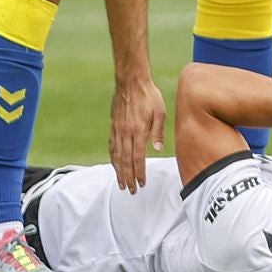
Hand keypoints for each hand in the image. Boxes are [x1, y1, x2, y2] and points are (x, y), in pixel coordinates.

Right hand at [109, 78, 165, 193]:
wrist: (131, 80)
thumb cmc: (149, 95)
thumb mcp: (160, 111)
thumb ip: (158, 131)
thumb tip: (158, 149)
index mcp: (139, 130)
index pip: (138, 158)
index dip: (139, 173)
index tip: (141, 184)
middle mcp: (126, 132)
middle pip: (125, 161)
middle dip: (128, 178)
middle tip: (130, 191)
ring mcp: (118, 129)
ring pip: (116, 155)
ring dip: (119, 171)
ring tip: (121, 183)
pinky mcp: (113, 125)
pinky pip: (111, 145)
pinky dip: (112, 158)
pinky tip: (114, 165)